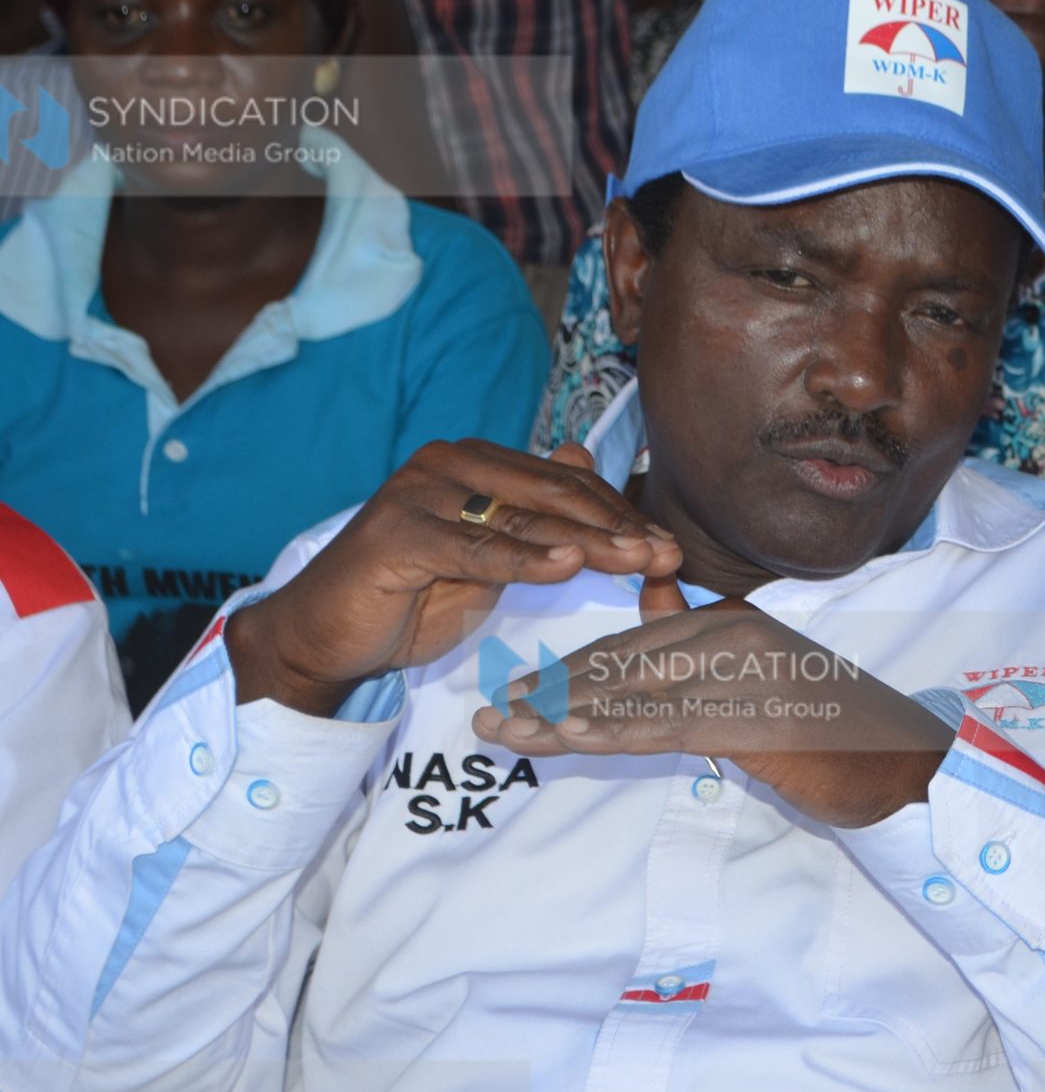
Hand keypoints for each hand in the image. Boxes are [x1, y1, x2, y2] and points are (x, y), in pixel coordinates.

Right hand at [226, 441, 681, 717]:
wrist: (328, 633)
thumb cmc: (414, 596)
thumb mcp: (489, 556)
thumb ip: (533, 516)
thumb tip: (583, 458)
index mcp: (474, 461)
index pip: (565, 483)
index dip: (620, 514)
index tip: (669, 547)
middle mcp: (446, 464)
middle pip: (552, 495)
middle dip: (616, 527)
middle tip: (667, 556)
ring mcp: (418, 493)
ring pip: (522, 518)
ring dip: (587, 542)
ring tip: (636, 561)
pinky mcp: (398, 534)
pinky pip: (476, 548)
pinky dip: (525, 559)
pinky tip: (569, 566)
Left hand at [469, 577, 954, 827]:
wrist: (900, 763)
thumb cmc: (834, 728)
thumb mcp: (766, 674)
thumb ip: (704, 637)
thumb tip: (650, 592)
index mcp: (734, 619)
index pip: (634, 640)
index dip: (572, 666)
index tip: (518, 687)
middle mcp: (735, 634)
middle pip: (621, 665)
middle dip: (551, 691)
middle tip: (490, 714)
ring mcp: (743, 675)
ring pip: (632, 697)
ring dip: (560, 718)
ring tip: (505, 733)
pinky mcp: (751, 718)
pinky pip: (664, 729)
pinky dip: (610, 735)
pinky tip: (567, 744)